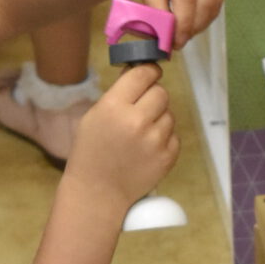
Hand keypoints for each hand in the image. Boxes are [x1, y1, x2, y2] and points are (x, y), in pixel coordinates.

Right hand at [66, 63, 177, 210]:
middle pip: (161, 92)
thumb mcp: (94, 115)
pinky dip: (164, 139)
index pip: (144, 74)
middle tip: (141, 109)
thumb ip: (119, 93)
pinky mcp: (168, 157)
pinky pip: (174, 135)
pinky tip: (147, 148)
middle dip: (152, 97)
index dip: (148, 72)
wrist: (97, 192)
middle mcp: (137, 120)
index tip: (148, 76)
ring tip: (141, 134)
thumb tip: (141, 71)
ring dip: (158, 118)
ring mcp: (155, 140)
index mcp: (115, 106)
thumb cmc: (91, 151)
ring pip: (169, 113)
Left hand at [122, 0, 224, 50]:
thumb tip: (164, 36)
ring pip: (214, 3)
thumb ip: (154, 10)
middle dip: (193, 27)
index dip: (183, 24)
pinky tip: (191, 19)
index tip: (175, 42)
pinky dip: (206, 14)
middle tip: (178, 41)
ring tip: (183, 31)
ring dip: (200, 23)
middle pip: (205, 2)